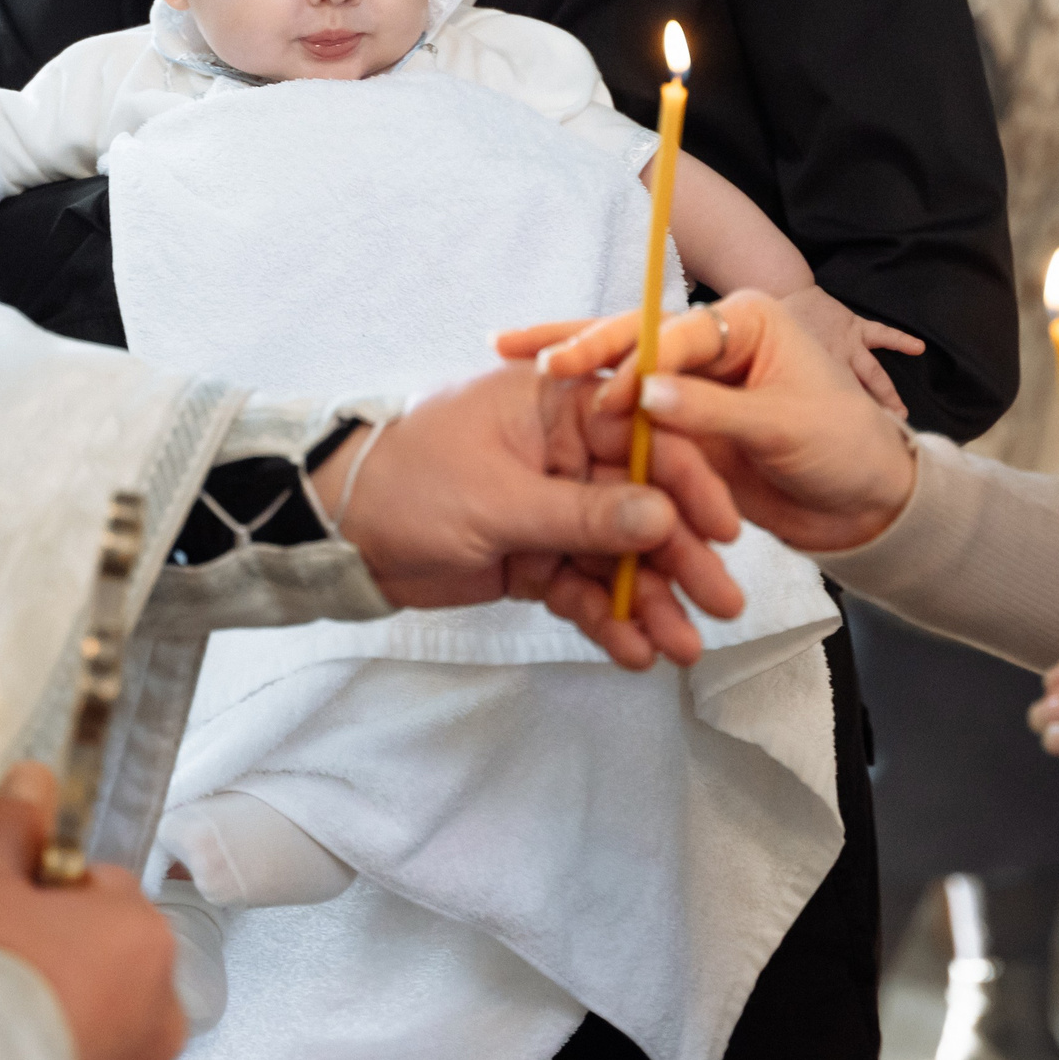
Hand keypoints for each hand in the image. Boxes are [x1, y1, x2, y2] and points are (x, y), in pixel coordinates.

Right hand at [0, 763, 186, 1059]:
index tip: (19, 913)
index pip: (105, 887)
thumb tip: (35, 780)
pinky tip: (33, 1032)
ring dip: (77, 995)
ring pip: (112, 998)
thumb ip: (16, 830)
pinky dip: (78, 1035)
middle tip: (14, 960)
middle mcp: (163, 995)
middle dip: (71, 947)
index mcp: (145, 932)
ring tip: (19, 1000)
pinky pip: (105, 1041)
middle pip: (113, 945)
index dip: (53, 895)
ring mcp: (146, 1048)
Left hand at [318, 362, 746, 669]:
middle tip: (722, 606)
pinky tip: (635, 653)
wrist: (334, 533)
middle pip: (640, 504)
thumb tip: (664, 517)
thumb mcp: (499, 498)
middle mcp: (563, 452)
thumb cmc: (408, 483)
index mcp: (556, 406)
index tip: (724, 532)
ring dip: (650, 601)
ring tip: (683, 649)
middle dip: (680, 558)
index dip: (688, 485)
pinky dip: (606, 619)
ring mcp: (549, 508)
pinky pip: (582, 589)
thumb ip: (584, 513)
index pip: (644, 438)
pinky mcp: (532, 557)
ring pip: (616, 556)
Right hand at [497, 292, 919, 554]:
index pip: (669, 333)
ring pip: (619, 379)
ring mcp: (694, 389)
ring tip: (503, 363)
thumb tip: (646, 394)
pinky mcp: (683, 432)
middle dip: (573, 345)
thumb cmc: (844, 450)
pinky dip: (585, 423)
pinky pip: (628, 425)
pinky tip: (536, 407)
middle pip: (631, 344)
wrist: (868, 504)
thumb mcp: (784, 427)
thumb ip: (715, 412)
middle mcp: (711, 348)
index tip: (584, 382)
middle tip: (512, 349)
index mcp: (744, 324)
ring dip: (568, 377)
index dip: (623, 355)